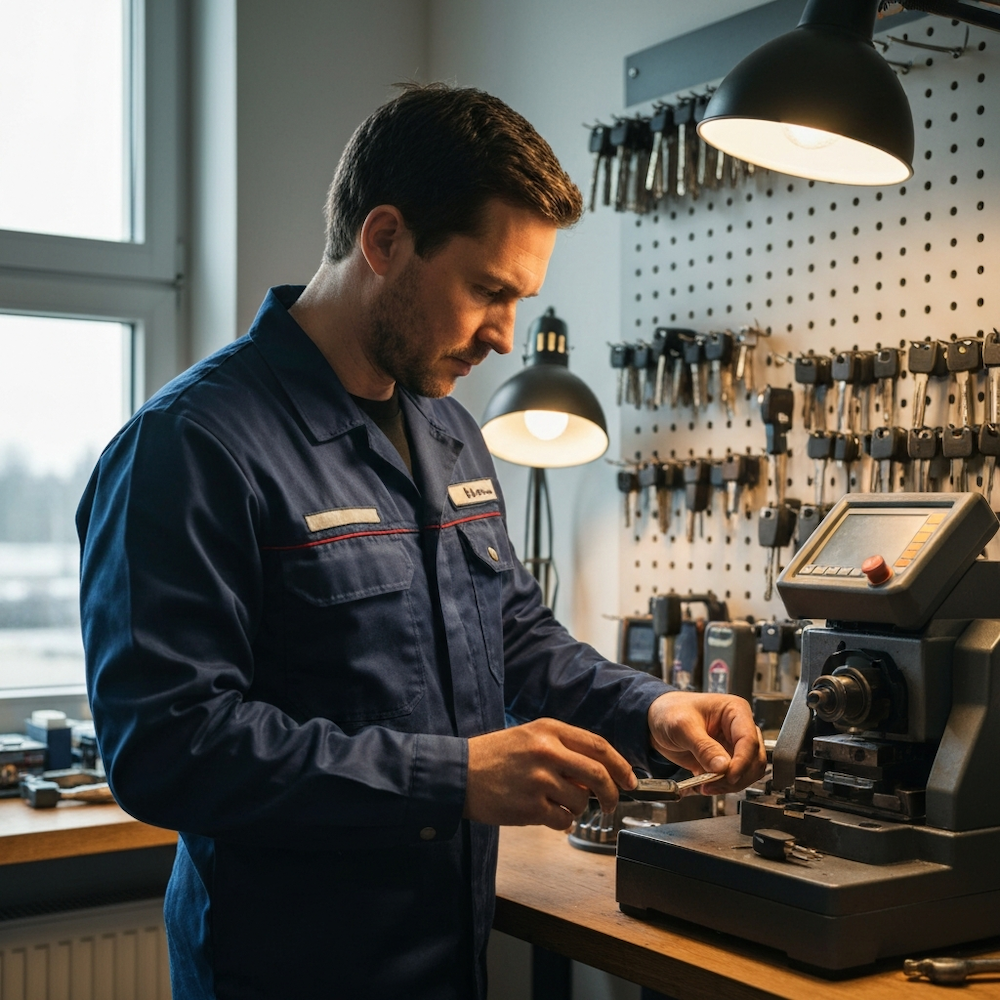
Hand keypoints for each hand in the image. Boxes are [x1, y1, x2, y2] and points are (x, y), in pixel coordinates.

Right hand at [463, 718, 637, 829]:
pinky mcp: (530, 806)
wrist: (458, 774)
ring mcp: (539, 780)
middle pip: (599, 774)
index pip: (598, 746)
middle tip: (612, 804)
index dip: (620, 765)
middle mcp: (547, 752)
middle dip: (612, 793)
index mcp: (549, 730)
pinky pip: (564, 820)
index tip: (630, 779)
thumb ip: (563, 750)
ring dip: (577, 808)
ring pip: (582, 801)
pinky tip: (545, 814)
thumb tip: (595, 776)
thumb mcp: (529, 738)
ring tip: (555, 803)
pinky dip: (561, 822)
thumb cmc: (493, 756)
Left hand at [647, 691, 765, 794]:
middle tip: (713, 784)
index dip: (742, 761)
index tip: (729, 776)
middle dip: (736, 776)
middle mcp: (739, 728)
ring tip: (706, 785)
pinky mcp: (726, 761)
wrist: (657, 721)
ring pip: (747, 773)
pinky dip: (722, 786)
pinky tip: (705, 785)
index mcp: (735, 711)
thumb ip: (703, 746)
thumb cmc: (669, 711)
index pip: (749, 739)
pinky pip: (733, 779)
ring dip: (730, 785)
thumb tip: (723, 766)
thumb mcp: (682, 726)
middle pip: (753, 759)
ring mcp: (734, 746)